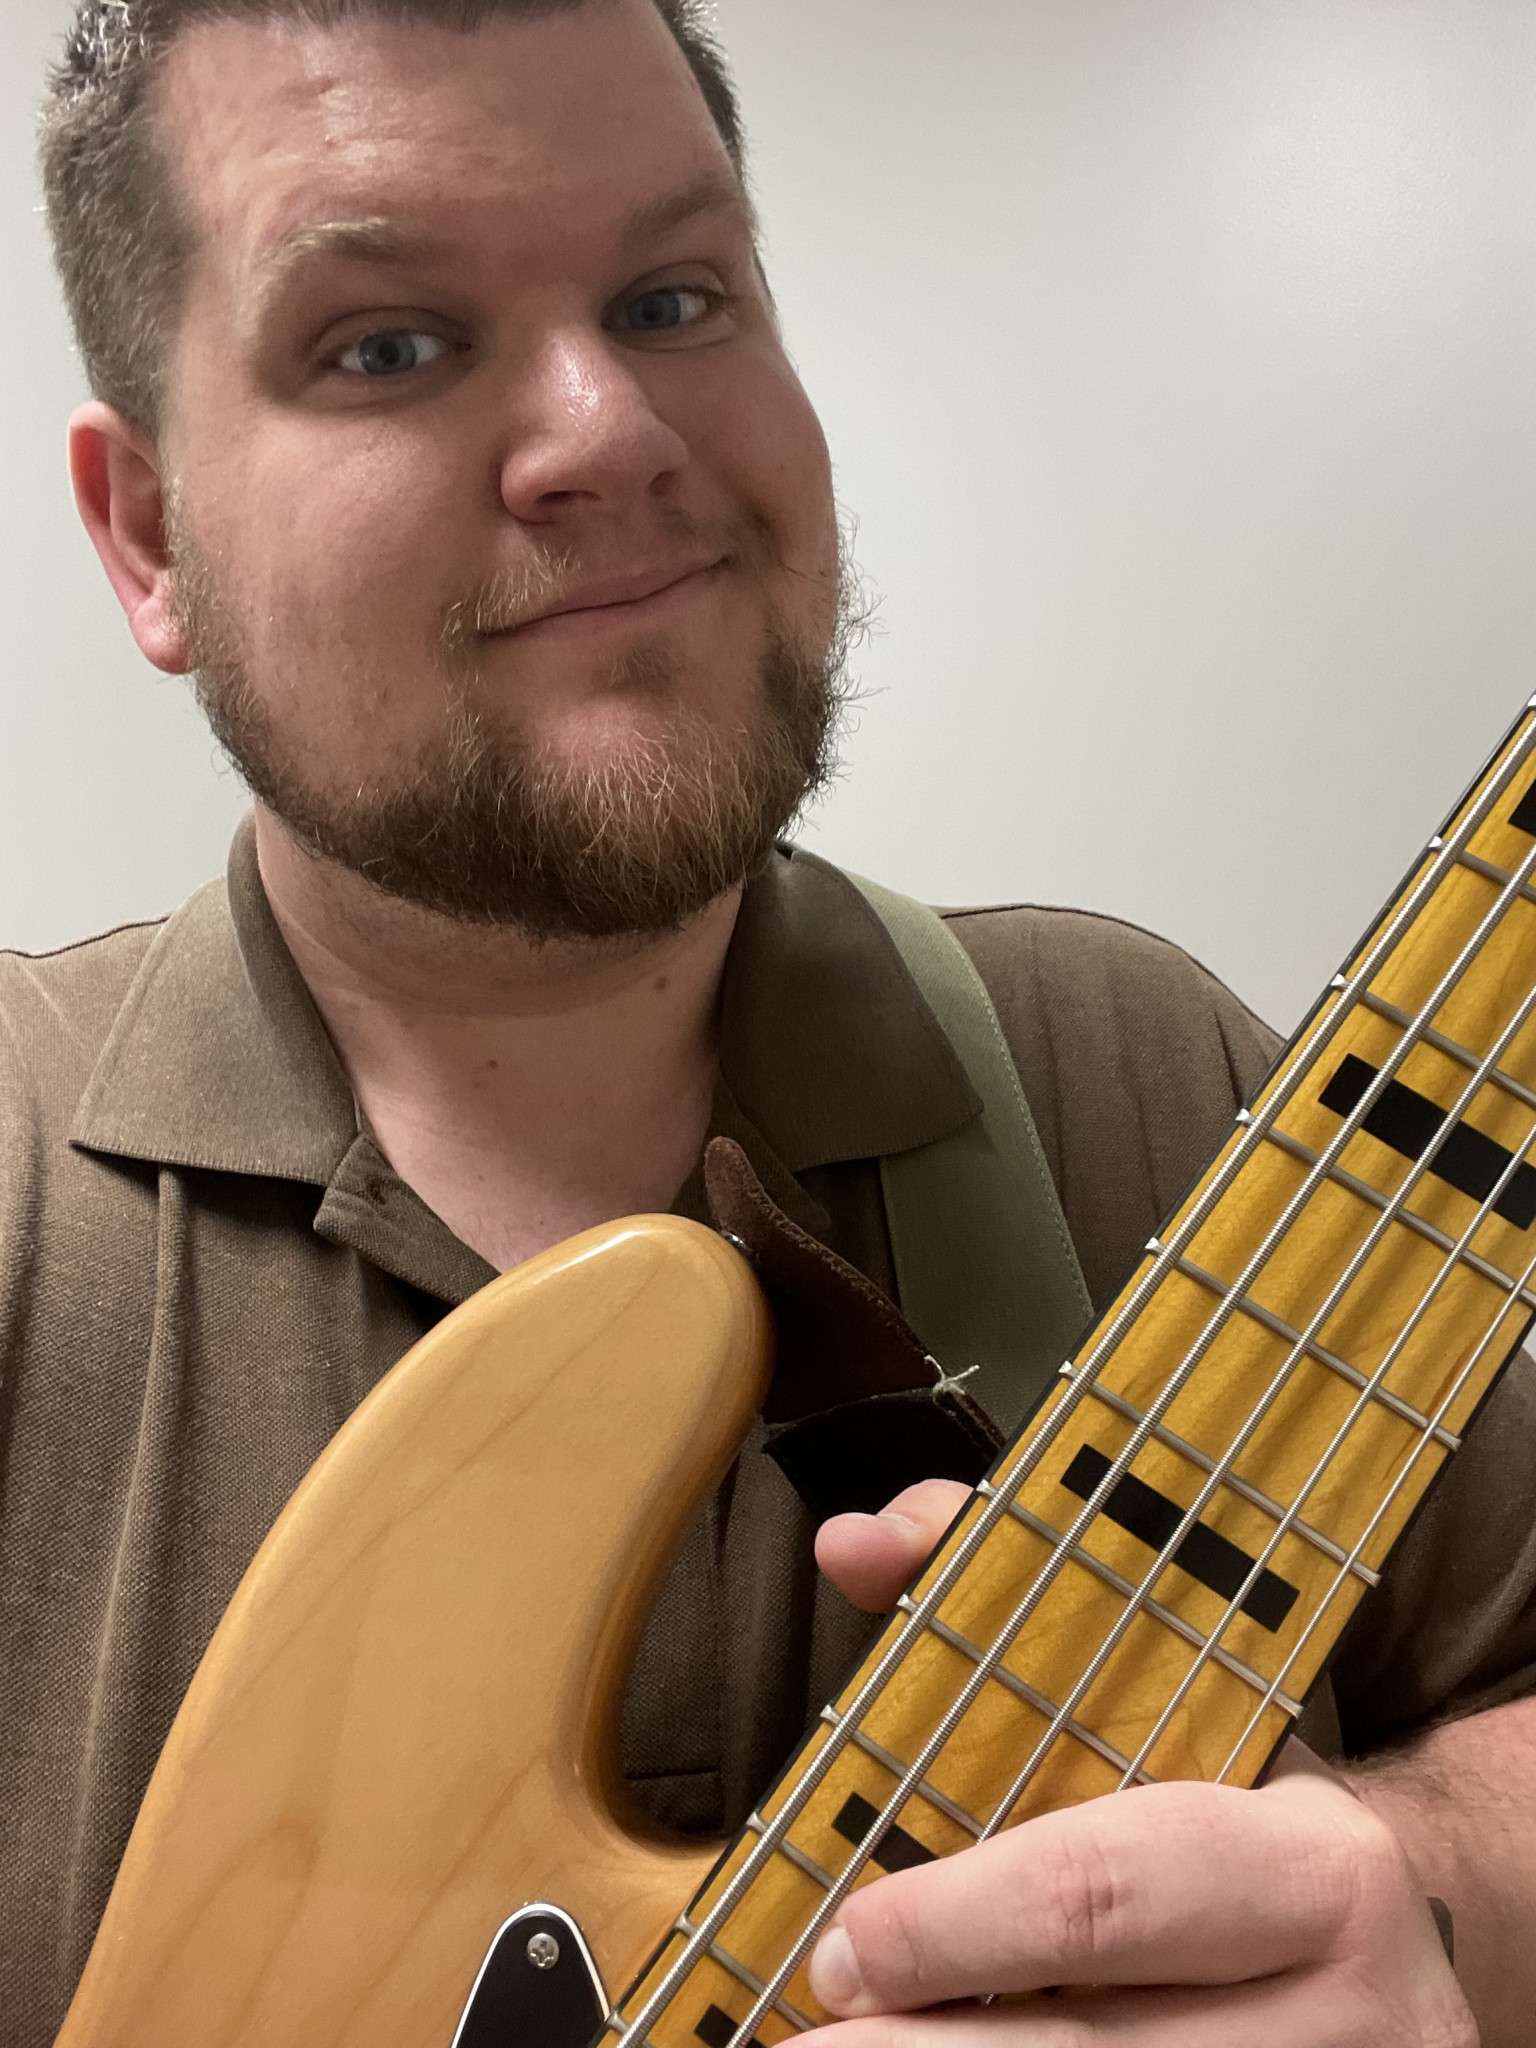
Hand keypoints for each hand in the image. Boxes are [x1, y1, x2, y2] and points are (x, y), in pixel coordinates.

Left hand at [807, 1482, 1473, 2045]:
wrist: (1407, 1939)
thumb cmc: (1237, 1796)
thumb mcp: (1165, 1695)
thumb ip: (990, 1596)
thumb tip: (854, 1547)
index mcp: (1318, 1868)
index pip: (1103, 1896)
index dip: (954, 1927)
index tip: (842, 1944)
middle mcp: (1354, 2014)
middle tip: (812, 2038)